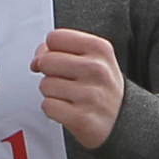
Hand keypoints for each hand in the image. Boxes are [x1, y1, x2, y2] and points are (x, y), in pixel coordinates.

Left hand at [32, 27, 125, 148]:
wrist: (122, 120)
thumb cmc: (101, 87)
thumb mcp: (93, 58)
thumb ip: (62, 49)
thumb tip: (36, 60)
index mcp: (100, 48)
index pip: (54, 38)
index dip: (51, 50)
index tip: (61, 61)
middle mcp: (96, 69)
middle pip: (46, 61)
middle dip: (50, 73)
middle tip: (68, 82)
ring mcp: (89, 94)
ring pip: (45, 85)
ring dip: (52, 93)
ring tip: (71, 97)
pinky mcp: (81, 118)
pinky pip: (47, 106)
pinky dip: (54, 110)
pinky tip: (70, 110)